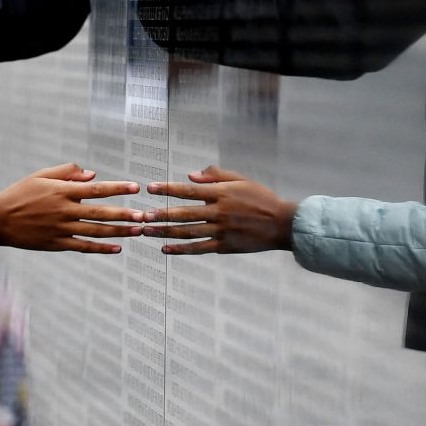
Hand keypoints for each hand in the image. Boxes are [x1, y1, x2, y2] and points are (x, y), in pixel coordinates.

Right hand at [0, 163, 143, 253]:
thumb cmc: (19, 194)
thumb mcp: (41, 176)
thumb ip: (67, 172)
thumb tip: (93, 174)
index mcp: (62, 191)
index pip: (96, 189)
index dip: (117, 188)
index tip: (136, 187)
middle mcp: (65, 210)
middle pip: (101, 213)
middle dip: (125, 214)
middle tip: (144, 215)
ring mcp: (61, 229)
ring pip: (96, 232)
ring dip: (119, 232)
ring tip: (137, 231)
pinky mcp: (56, 244)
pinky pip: (83, 247)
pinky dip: (101, 248)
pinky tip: (117, 248)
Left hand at [142, 165, 297, 254]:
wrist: (282, 224)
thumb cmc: (261, 198)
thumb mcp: (240, 179)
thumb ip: (215, 175)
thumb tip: (190, 176)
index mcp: (221, 193)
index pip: (189, 190)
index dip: (168, 189)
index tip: (151, 188)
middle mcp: (218, 212)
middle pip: (184, 214)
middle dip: (162, 215)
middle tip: (143, 216)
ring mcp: (221, 231)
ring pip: (188, 232)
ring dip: (166, 232)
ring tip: (148, 231)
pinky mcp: (224, 246)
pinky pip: (199, 248)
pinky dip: (181, 249)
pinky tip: (166, 249)